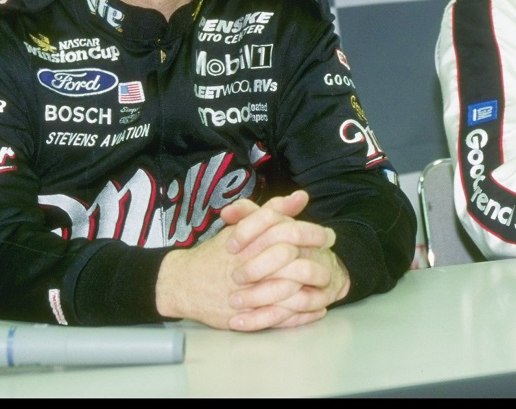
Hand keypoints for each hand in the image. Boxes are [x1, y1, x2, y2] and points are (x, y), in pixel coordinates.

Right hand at [154, 190, 348, 331]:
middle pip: (292, 264)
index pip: (287, 233)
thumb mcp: (244, 227)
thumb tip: (301, 196)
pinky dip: (303, 315)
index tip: (329, 236)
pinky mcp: (247, 316)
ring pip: (288, 294)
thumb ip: (273, 211)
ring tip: (327, 285)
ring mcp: (249, 294)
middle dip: (316, 262)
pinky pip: (281, 318)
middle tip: (331, 260)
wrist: (184, 283)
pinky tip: (317, 309)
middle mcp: (250, 268)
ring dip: (313, 291)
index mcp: (250, 243)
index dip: (313, 233)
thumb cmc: (217, 253)